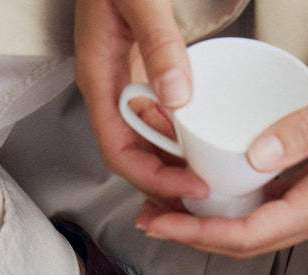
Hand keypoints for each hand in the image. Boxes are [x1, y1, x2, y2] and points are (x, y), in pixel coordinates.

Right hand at [74, 0, 208, 201]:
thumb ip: (159, 45)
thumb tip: (177, 98)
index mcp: (99, 77)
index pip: (120, 153)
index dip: (154, 179)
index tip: (190, 186)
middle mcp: (110, 87)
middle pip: (134, 157)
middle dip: (166, 184)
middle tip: (206, 196)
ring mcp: (124, 82)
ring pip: (146, 143)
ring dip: (174, 167)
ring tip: (208, 181)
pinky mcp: (142, 73)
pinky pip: (159, 119)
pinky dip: (179, 139)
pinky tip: (202, 145)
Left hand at [135, 50, 307, 257]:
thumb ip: (301, 132)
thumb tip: (255, 157)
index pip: (252, 235)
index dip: (202, 234)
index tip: (164, 223)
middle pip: (243, 242)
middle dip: (192, 236)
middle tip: (147, 220)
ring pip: (248, 230)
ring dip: (204, 226)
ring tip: (161, 211)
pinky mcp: (306, 191)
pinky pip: (258, 210)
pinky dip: (224, 207)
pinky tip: (200, 194)